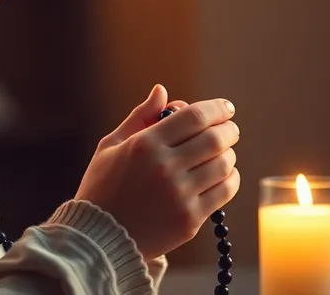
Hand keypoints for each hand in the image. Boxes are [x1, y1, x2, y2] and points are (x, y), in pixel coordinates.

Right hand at [75, 84, 240, 260]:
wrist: (99, 238)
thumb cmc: (102, 187)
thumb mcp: (111, 146)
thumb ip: (139, 116)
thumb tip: (162, 91)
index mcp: (145, 145)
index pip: (194, 117)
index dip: (216, 108)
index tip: (226, 108)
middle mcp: (165, 167)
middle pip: (215, 139)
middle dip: (229, 129)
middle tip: (230, 129)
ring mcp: (179, 195)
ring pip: (224, 164)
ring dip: (229, 154)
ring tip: (223, 153)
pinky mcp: (189, 219)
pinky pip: (225, 191)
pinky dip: (231, 178)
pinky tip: (223, 175)